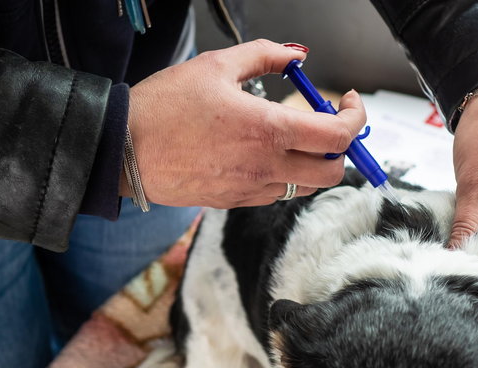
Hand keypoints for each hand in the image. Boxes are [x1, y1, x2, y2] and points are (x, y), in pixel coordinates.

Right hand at [122, 39, 366, 207]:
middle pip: (333, 172)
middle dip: (341, 149)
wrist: (122, 149)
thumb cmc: (163, 106)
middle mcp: (266, 165)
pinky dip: (284, 175)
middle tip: (327, 126)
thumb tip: (296, 55)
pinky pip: (277, 193)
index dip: (355, 119)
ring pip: (306, 186)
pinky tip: (264, 155)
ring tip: (294, 139)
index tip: (348, 104)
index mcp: (268, 129)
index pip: (338, 136)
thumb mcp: (215, 65)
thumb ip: (265, 56)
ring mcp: (252, 189)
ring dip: (312, 163)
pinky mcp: (236, 202)